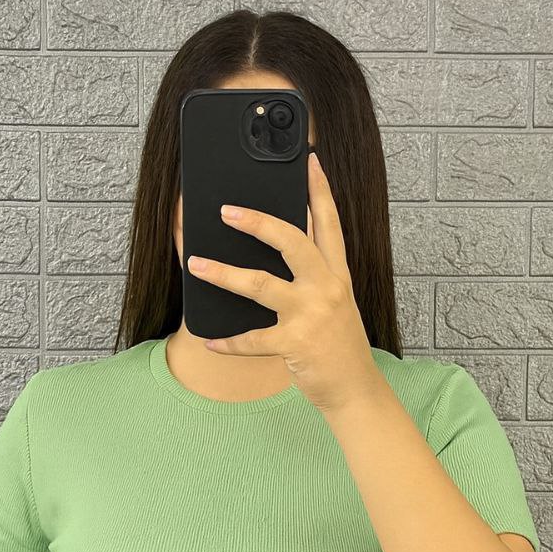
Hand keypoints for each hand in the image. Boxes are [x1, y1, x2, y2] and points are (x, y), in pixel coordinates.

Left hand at [185, 150, 382, 413]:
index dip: (319, 190)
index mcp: (337, 274)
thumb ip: (314, 275)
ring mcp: (312, 315)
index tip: (308, 161)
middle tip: (226, 210)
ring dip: (223, 273)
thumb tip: (276, 247)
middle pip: (292, 241)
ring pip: (261, 284)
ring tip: (196, 264)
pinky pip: (252, 339)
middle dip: (257, 221)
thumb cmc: (339, 346)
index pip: (329, 223)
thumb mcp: (335, 303)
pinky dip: (228, 341)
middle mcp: (327, 287)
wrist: (355, 390)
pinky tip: (211, 340)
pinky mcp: (296, 344)